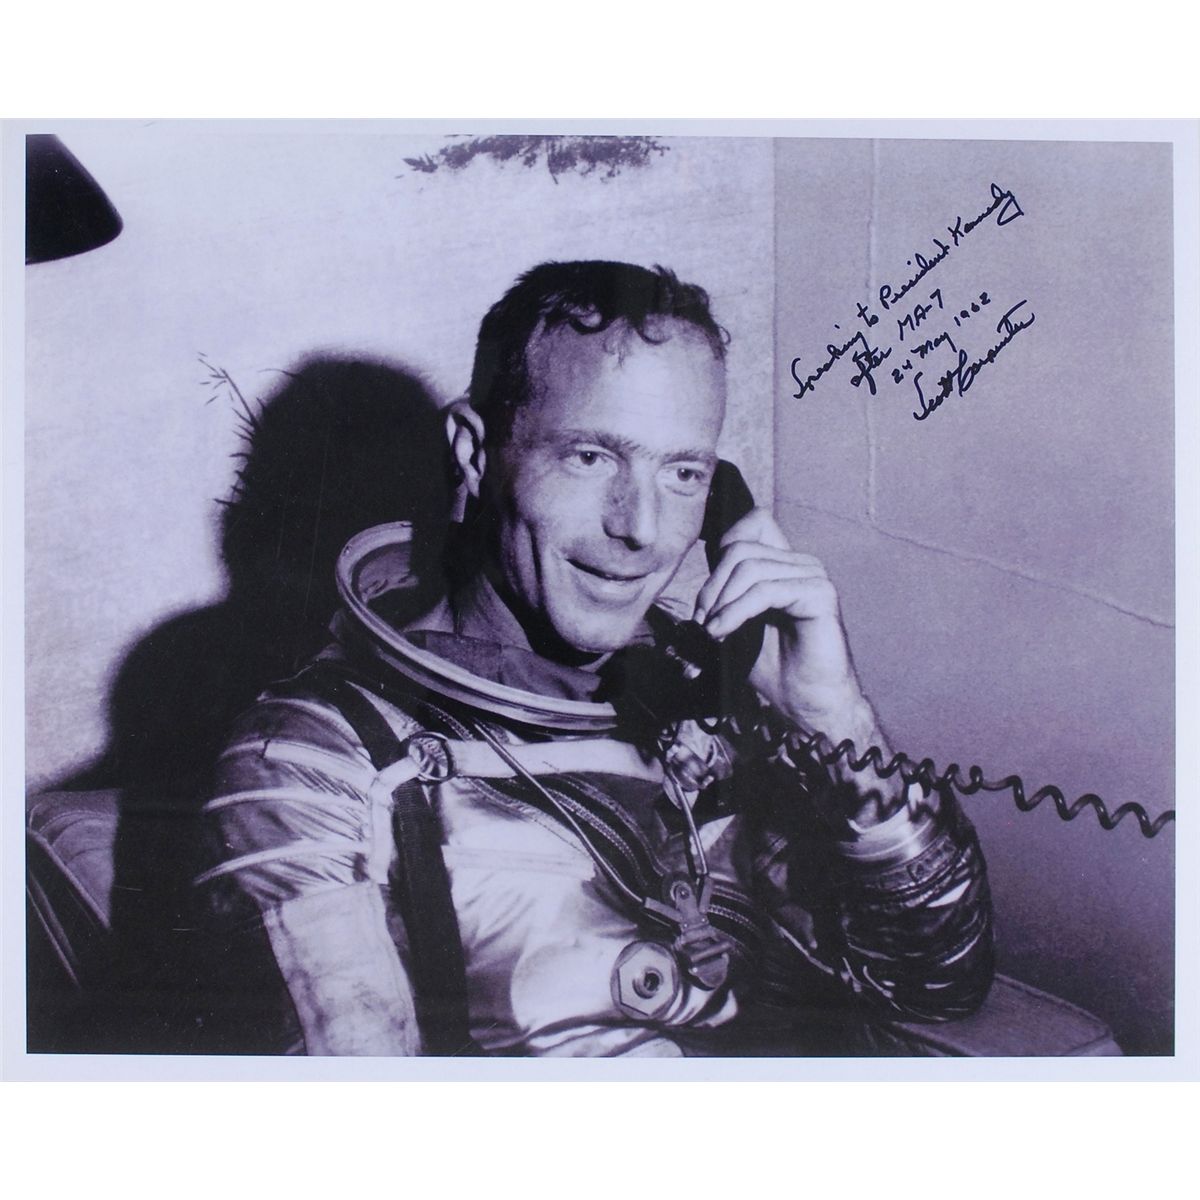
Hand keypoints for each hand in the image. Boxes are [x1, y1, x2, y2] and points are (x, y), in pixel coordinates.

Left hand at [692, 508, 873, 748]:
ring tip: (712, 632)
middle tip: (702, 622)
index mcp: (782, 565)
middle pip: (740, 549)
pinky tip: (723, 632)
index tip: (706, 600)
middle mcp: (800, 564)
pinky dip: (737, 611)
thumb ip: (722, 600)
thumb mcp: (735, 627)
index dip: (722, 549)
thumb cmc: (775, 670)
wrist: (807, 704)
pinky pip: (766, 590)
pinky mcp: (820, 595)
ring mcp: (813, 576)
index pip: (751, 523)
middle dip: (712, 586)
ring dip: (722, 602)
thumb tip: (693, 594)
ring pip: (750, 568)